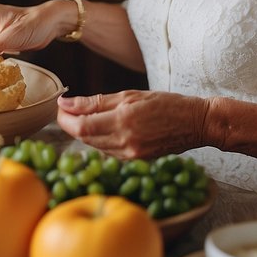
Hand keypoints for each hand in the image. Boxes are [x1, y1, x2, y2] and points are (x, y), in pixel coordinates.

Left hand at [56, 90, 209, 160]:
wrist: (196, 123)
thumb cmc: (166, 104)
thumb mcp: (130, 95)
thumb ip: (96, 101)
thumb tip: (66, 102)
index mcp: (123, 122)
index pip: (80, 127)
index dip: (64, 119)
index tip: (60, 107)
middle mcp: (125, 143)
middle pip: (84, 138)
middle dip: (71, 125)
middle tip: (68, 110)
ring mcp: (131, 155)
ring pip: (95, 146)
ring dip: (85, 133)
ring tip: (86, 116)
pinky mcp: (135, 161)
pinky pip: (108, 152)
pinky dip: (100, 140)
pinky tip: (104, 128)